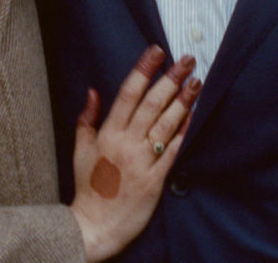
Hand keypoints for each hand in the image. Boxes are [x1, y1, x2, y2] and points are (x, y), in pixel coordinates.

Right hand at [67, 47, 199, 262]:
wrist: (95, 226)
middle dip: (171, 78)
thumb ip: (87, 119)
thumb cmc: (88, 188)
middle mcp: (125, 143)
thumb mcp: (79, 150)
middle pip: (152, 103)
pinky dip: (185, 132)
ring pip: (166, 124)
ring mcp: (142, 161)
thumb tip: (94, 91)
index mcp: (107, 133)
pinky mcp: (156, 179)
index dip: (144, 70)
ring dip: (184, 100)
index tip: (157, 51)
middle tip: (187, 59)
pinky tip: (195, 115)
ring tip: (197, 81)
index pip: (128, 93)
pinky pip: (174, 151)